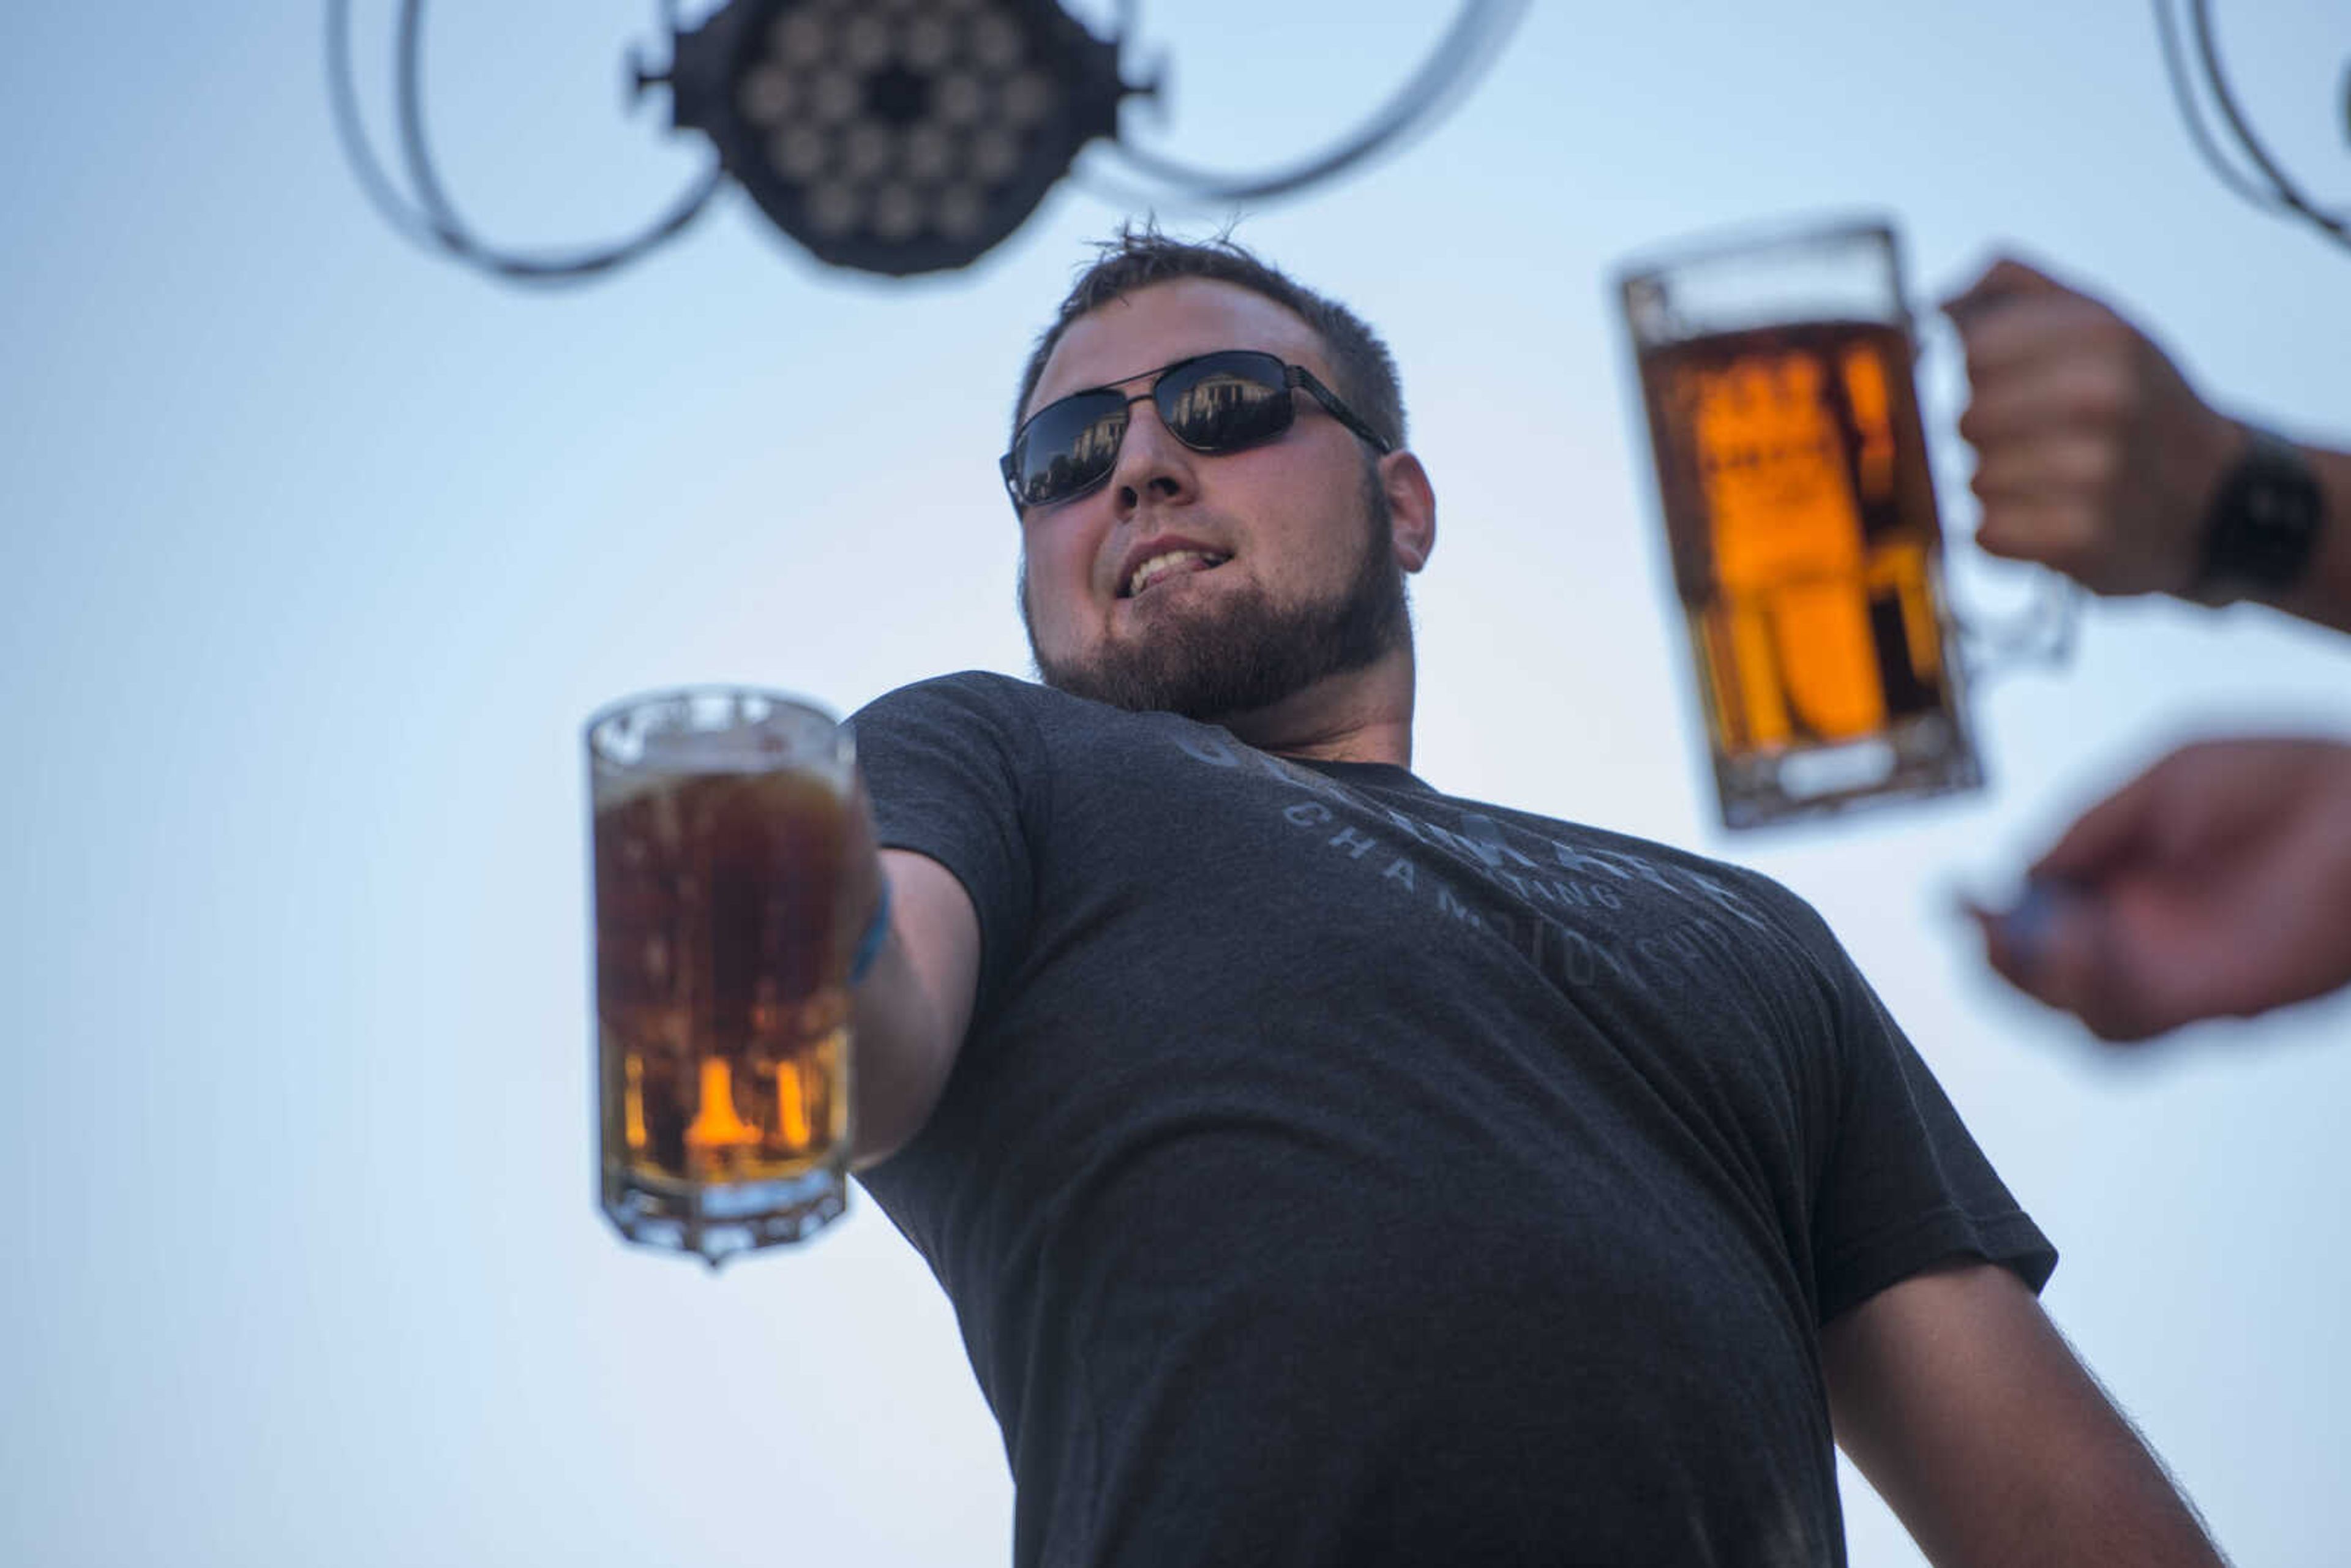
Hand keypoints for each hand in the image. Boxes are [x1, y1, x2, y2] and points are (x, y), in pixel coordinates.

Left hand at [1943, 256, 2246, 598]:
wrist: (2218, 496)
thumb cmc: (2141, 402)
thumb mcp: (2097, 318)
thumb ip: (2011, 288)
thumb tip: (1937, 305)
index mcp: (2103, 337)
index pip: (1973, 351)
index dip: (1981, 372)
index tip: (2014, 383)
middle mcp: (2100, 400)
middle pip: (1966, 418)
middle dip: (1989, 431)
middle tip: (2038, 438)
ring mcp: (2091, 473)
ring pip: (1972, 477)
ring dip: (1998, 484)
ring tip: (2050, 479)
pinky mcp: (2076, 539)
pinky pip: (1985, 531)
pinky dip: (2005, 530)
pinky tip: (2048, 516)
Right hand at [1969, 737, 2350, 1041]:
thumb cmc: (2294, 782)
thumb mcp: (2167, 778)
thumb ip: (2091, 824)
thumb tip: (2024, 870)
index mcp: (2128, 880)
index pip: (2038, 915)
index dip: (1988, 913)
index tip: (1957, 899)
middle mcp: (2146, 935)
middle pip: (2043, 977)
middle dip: (1998, 959)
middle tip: (1981, 931)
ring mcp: (2177, 972)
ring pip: (2076, 1012)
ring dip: (2036, 986)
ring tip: (2032, 941)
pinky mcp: (2214, 1001)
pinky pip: (2130, 1024)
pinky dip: (2089, 996)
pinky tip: (2081, 947)